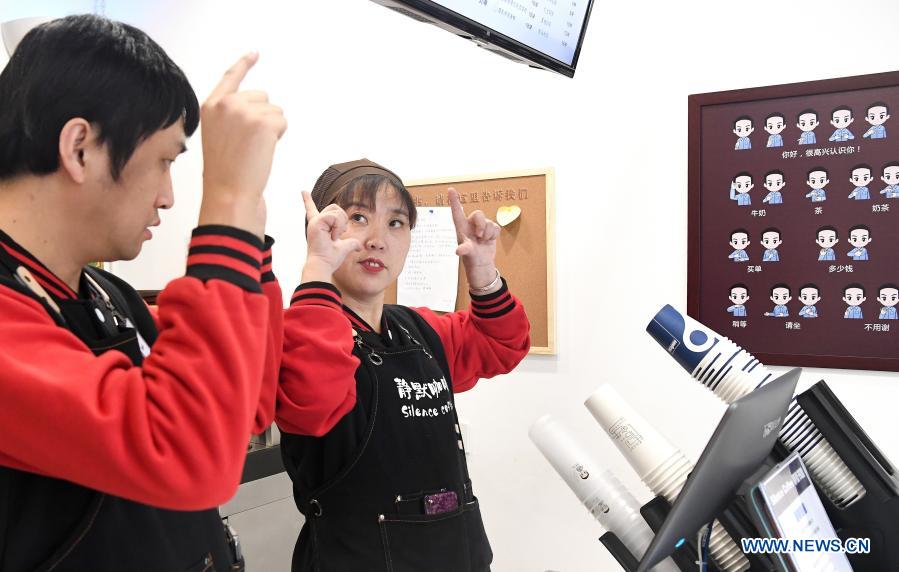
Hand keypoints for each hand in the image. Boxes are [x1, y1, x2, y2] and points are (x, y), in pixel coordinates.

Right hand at [198, 53, 287, 238]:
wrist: (228, 192)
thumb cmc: (226, 172)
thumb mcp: (219, 136)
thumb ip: (231, 117)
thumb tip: (258, 107)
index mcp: (211, 106)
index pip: (230, 77)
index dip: (244, 64)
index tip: (255, 53)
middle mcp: (226, 103)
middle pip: (262, 96)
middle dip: (263, 116)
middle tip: (249, 144)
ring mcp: (244, 111)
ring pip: (275, 110)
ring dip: (271, 129)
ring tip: (254, 149)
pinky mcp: (263, 121)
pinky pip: (283, 122)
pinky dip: (278, 136)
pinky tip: (263, 150)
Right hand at [301, 192, 362, 282]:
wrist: (323, 264)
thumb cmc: (330, 258)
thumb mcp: (345, 247)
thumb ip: (352, 243)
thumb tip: (359, 247)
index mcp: (319, 225)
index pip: (312, 210)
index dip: (307, 200)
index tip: (303, 191)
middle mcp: (315, 222)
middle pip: (335, 207)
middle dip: (342, 220)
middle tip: (338, 235)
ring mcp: (315, 221)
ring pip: (337, 211)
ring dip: (341, 225)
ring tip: (334, 236)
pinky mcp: (316, 222)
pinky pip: (334, 217)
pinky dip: (338, 226)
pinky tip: (333, 236)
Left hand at [448, 188, 499, 290]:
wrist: (482, 264)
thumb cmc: (471, 258)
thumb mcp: (467, 254)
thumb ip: (465, 249)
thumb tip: (459, 251)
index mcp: (461, 228)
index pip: (457, 212)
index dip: (454, 200)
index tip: (450, 189)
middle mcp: (470, 225)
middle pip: (478, 214)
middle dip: (481, 224)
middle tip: (479, 236)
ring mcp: (481, 227)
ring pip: (488, 222)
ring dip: (488, 233)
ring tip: (483, 241)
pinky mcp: (490, 230)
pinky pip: (496, 226)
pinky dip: (494, 235)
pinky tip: (489, 241)